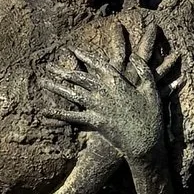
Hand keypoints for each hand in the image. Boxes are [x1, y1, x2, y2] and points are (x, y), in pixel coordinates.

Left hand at [41, 30, 165, 168]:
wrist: (146, 142)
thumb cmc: (151, 116)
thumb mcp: (151, 89)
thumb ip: (144, 71)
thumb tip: (135, 57)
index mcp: (118, 81)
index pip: (97, 64)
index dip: (85, 56)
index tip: (73, 51)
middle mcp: (104, 91)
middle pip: (78, 77)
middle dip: (62, 70)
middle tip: (48, 65)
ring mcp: (97, 106)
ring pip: (72, 93)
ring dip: (55, 87)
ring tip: (42, 81)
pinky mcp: (94, 121)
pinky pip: (72, 116)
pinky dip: (58, 114)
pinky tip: (45, 111)